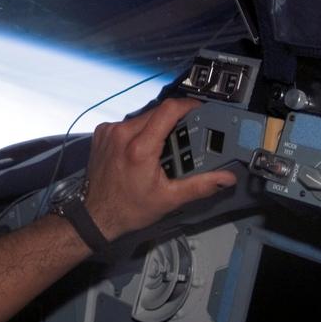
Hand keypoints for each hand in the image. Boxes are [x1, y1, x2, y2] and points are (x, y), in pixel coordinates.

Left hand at [82, 98, 235, 241]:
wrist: (96, 215)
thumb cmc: (127, 208)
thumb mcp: (169, 199)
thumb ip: (200, 185)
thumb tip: (224, 178)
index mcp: (139, 148)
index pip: (168, 110)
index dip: (188, 105)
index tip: (199, 109)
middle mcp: (121, 134)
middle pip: (157, 112)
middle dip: (174, 122)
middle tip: (184, 139)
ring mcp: (109, 132)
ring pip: (143, 116)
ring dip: (157, 127)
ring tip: (163, 148)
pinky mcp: (103, 133)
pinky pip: (129, 123)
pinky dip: (140, 131)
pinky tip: (144, 148)